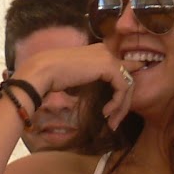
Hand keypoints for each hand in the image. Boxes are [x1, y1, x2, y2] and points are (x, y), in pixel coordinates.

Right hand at [16, 43, 134, 129]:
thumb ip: (94, 81)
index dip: (121, 91)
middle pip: (128, 77)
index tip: (113, 111)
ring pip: (129, 84)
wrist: (44, 72)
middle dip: (125, 102)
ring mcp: (109, 57)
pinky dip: (117, 103)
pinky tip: (106, 113)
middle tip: (115, 121)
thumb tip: (105, 98)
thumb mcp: (79, 78)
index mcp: (99, 51)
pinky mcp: (110, 66)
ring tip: (113, 122)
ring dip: (122, 107)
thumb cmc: (54, 77)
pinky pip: (123, 88)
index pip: (120, 70)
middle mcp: (107, 51)